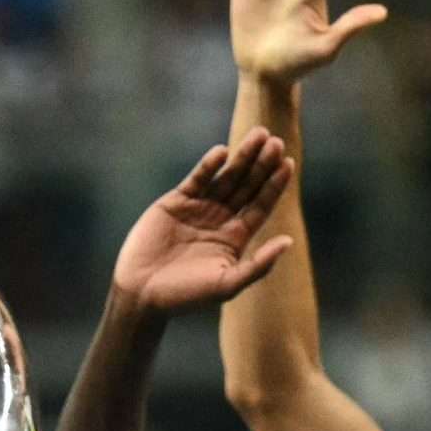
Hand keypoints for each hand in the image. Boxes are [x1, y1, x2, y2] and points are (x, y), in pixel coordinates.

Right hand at [110, 131, 294, 317]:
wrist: (142, 293)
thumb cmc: (186, 296)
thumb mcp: (227, 284)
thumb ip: (259, 264)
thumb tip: (289, 241)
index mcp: (235, 238)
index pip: (261, 205)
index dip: (275, 185)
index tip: (288, 164)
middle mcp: (220, 219)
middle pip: (247, 186)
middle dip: (262, 164)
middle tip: (277, 141)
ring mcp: (198, 209)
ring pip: (226, 177)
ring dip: (243, 157)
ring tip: (259, 134)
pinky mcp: (176, 203)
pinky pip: (197, 179)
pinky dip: (209, 165)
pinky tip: (223, 152)